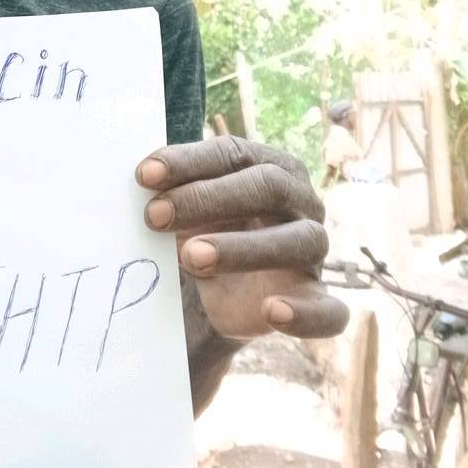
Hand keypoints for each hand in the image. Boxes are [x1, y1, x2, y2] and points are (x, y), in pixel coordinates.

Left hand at [138, 136, 347, 340]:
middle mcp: (301, 201)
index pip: (234, 153)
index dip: (189, 162)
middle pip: (267, 186)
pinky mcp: (317, 298)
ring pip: (296, 241)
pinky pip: (328, 310)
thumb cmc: (208, 230)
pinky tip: (272, 312)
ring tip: (191, 257)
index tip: (144, 175)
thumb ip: (169, 191)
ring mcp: (313, 250)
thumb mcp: (187, 208)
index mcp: (270, 166)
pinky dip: (304, 314)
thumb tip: (139, 177)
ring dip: (242, 247)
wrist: (226, 292)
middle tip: (156, 215)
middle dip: (207, 198)